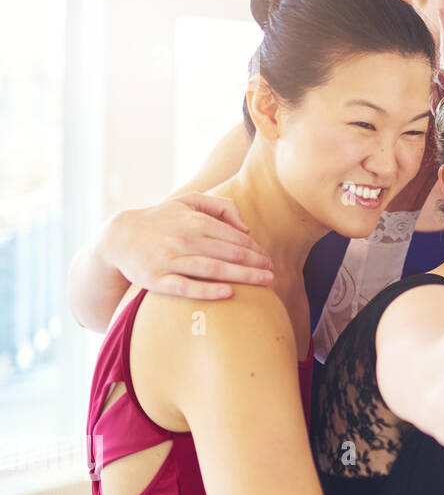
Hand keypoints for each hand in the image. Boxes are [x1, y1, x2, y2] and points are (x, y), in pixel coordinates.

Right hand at [102, 194, 273, 299]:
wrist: (119, 236)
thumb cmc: (162, 220)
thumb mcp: (188, 201)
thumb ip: (220, 206)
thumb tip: (246, 228)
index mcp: (195, 221)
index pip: (235, 237)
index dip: (255, 249)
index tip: (268, 259)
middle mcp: (184, 239)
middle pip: (229, 254)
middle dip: (255, 263)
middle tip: (272, 273)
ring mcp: (170, 260)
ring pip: (214, 270)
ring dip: (243, 276)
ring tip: (264, 282)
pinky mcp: (156, 280)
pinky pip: (186, 287)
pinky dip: (208, 291)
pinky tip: (229, 294)